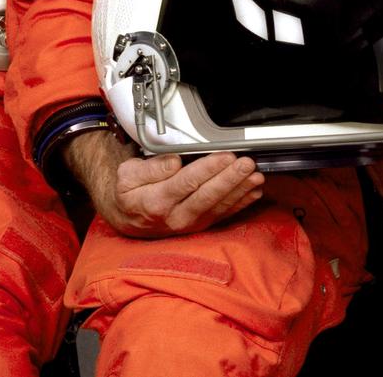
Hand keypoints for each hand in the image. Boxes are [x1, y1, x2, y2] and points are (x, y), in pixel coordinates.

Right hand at [64, 130, 262, 237]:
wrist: (126, 219)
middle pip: (206, 197)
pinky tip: (254, 192)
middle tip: (246, 164)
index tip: (225, 155)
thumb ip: (150, 169)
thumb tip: (174, 162)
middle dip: (229, 179)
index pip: (186, 183)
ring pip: (218, 207)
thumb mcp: (127, 176)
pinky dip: (240, 204)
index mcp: (155, 202)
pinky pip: (222, 216)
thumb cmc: (129, 192)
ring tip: (256, 176)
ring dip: (240, 191)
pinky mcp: (199, 226)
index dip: (208, 169)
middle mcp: (174, 217)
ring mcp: (189, 224)